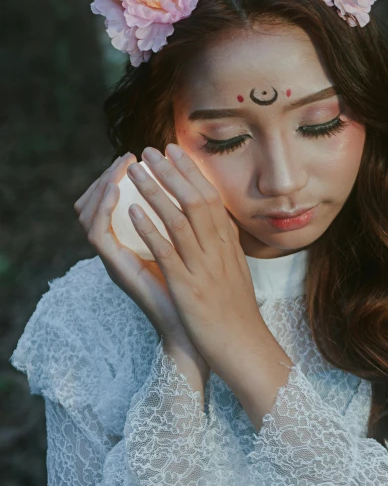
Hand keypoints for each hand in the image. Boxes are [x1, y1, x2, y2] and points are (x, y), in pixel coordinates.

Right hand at [73, 153, 208, 384]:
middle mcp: (120, 250)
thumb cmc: (199, 291)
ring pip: (90, 215)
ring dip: (103, 187)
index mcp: (136, 242)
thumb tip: (200, 190)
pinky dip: (104, 211)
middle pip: (93, 203)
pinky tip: (117, 193)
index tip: (142, 154)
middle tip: (129, 156)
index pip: (112, 201)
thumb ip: (189, 223)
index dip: (121, 176)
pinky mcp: (118, 271)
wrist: (199, 331)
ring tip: (121, 168)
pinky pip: (100, 237)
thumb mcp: (195, 248)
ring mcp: (115, 260)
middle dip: (108, 175)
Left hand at [126, 144, 267, 384]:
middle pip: (195, 199)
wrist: (245, 348)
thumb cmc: (238, 314)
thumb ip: (224, 246)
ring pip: (178, 218)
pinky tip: (133, 210)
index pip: (210, 197)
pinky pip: (166, 251)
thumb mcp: (236, 271)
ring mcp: (203, 266)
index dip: (191, 171)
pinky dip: (149, 228)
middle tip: (151, 149)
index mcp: (229, 244)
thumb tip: (215, 224)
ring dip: (155, 190)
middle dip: (171, 171)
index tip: (174, 151)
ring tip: (136, 169)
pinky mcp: (188, 287)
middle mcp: (218, 249)